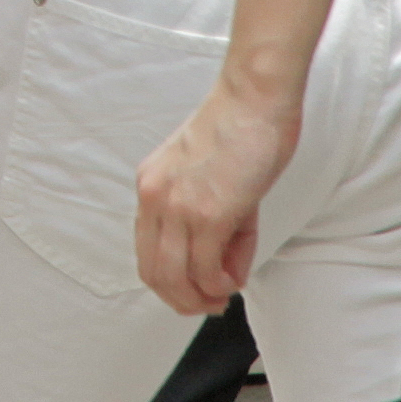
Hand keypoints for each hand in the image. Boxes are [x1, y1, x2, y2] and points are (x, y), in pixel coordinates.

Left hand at [133, 73, 305, 316]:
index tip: (194, 290)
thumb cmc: (241, 130)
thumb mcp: (211, 180)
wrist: (254, 97)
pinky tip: (232, 279)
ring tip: (222, 296)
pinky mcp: (208, 214)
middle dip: (182, 299)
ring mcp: (178, 207)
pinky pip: (206, 269)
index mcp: (150, 186)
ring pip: (175, 277)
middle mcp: (154, 198)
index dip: (169, 281)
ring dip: (199, 298)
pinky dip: (219, 284)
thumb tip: (225, 274)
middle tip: (210, 304)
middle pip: (154, 273)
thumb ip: (215, 227)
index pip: (146, 252)